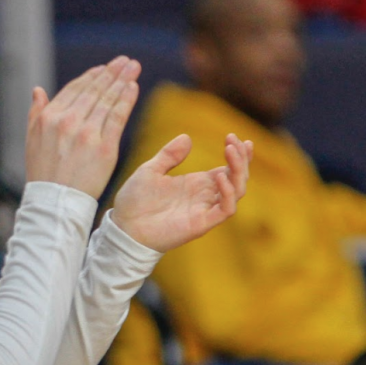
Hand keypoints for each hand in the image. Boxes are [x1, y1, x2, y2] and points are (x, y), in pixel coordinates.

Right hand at [23, 57, 139, 198]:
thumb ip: (36, 113)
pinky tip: (133, 88)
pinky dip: (126, 100)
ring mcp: (87, 134)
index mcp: (49, 117)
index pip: (75, 89)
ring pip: (108, 100)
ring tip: (133, 68)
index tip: (104, 68)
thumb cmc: (43, 173)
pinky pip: (118, 117)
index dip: (92, 76)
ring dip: (122, 81)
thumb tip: (38, 90)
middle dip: (112, 73)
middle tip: (126, 61)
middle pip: (94, 91)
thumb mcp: (31, 140)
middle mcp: (68, 121)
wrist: (56, 202)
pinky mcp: (104, 148)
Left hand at [112, 133, 251, 251]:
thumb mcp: (150, 170)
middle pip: (237, 178)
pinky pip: (225, 210)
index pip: (228, 169)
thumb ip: (169, 155)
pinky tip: (220, 176)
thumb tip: (187, 137)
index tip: (234, 136)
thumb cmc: (135, 202)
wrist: (124, 227)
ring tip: (230, 151)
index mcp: (197, 184)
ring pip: (237, 191)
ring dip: (239, 171)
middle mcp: (205, 197)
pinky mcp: (202, 224)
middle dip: (242, 159)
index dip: (237, 155)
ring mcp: (205, 210)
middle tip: (234, 140)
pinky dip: (229, 193)